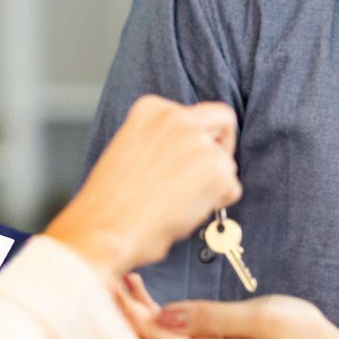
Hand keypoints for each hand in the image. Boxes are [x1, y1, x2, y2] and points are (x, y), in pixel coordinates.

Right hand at [44, 95, 240, 277]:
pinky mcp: (216, 169)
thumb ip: (161, 142)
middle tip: (211, 172)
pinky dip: (217, 205)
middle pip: (224, 120)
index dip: (197, 137)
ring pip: (226, 162)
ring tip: (179, 203)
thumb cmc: (111, 202)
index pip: (193, 113)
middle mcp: (177, 117)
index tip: (189, 157)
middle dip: (223, 144)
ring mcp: (198, 141)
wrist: (105, 228)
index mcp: (152, 109)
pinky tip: (186, 212)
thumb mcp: (130, 150)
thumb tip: (187, 155)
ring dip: (212, 185)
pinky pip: (232, 190)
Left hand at [118, 278, 338, 338]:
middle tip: (108, 277)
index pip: (157, 337)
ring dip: (141, 318)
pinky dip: (159, 325)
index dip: (130, 313)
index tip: (109, 285)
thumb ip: (210, 317)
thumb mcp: (259, 317)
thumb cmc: (299, 333)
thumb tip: (165, 314)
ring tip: (127, 283)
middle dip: (127, 314)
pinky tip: (151, 303)